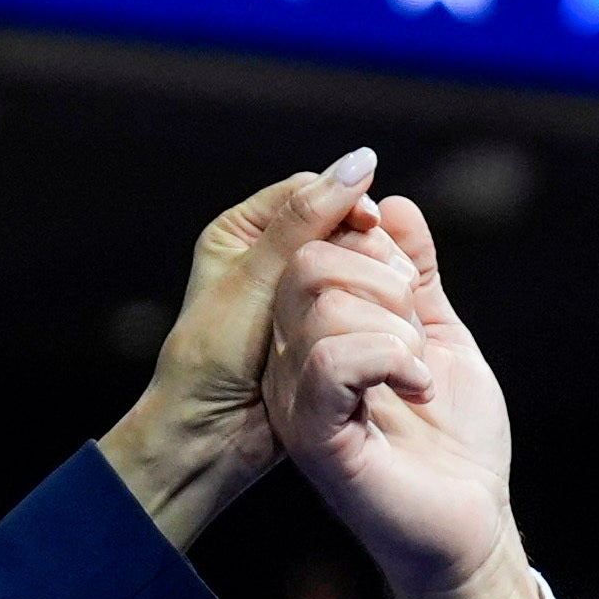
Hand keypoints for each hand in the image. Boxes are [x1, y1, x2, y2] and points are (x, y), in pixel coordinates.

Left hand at [96, 149, 385, 547]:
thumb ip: (306, 222)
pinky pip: (358, 302)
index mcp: (241, 231)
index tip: (370, 223)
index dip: (344, 201)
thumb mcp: (257, 281)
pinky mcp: (319, 328)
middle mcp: (268, 257)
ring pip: (353, 263)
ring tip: (389, 299)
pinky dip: (374, 308)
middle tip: (384, 268)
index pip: (308, 192)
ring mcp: (295, 294)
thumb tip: (362, 161)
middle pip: (337, 224)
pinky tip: (389, 321)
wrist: (209, 437)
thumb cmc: (214, 358)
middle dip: (362, 242)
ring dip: (373, 277)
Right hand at [265, 194, 543, 598]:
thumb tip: (393, 206)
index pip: (312, 247)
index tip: (411, 279)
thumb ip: (414, 276)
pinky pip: (329, 362)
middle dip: (384, 277)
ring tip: (419, 369)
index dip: (367, 239)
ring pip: (319, 303)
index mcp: (313, 339)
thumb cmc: (455, 444)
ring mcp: (299, 402)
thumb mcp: (438, 337)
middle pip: (309, 264)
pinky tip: (417, 386)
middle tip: (419, 332)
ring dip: (394, 323)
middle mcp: (291, 367)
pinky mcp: (317, 438)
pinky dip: (388, 356)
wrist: (472, 525)